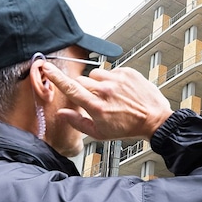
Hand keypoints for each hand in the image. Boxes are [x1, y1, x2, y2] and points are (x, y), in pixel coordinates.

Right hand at [42, 62, 172, 140]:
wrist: (154, 120)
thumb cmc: (128, 128)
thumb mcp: (100, 133)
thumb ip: (78, 122)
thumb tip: (62, 114)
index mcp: (96, 106)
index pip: (70, 88)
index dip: (56, 77)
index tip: (46, 67)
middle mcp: (106, 91)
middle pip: (81, 81)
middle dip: (83, 89)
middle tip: (94, 99)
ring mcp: (117, 79)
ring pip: (95, 75)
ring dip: (98, 83)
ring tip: (110, 95)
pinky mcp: (127, 72)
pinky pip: (111, 71)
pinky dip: (112, 80)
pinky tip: (120, 91)